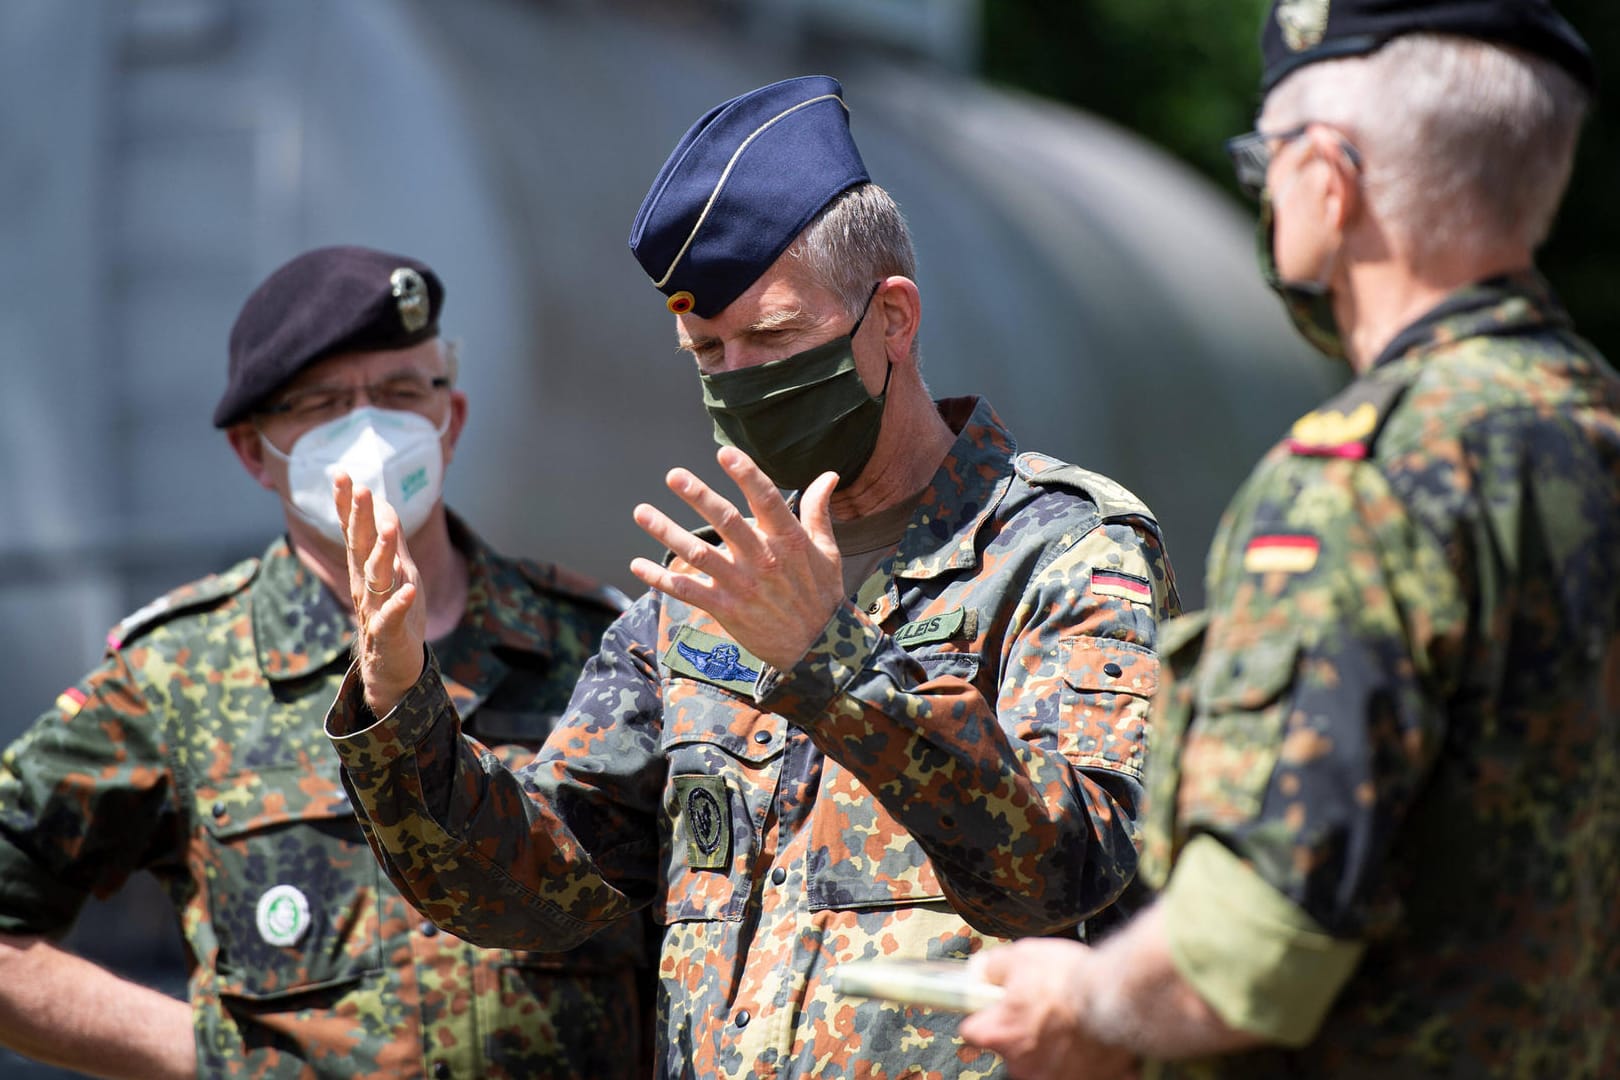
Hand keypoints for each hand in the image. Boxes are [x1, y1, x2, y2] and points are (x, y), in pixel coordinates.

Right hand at [334, 473, 425, 714]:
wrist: (390, 668)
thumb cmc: (394, 615)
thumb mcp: (397, 572)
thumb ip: (390, 540)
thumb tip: (385, 504)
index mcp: (365, 569)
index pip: (354, 531)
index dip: (348, 504)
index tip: (341, 474)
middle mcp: (365, 585)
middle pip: (360, 547)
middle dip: (359, 518)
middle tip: (359, 488)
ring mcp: (374, 609)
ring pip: (376, 577)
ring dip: (381, 552)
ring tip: (388, 527)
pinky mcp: (388, 634)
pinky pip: (392, 617)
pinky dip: (399, 604)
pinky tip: (409, 591)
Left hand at [629, 447, 844, 670]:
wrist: (817, 648)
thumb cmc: (821, 594)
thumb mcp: (827, 551)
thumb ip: (818, 511)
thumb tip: (829, 476)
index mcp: (789, 540)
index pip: (767, 500)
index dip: (746, 475)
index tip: (725, 453)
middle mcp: (763, 559)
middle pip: (727, 521)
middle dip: (699, 496)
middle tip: (674, 475)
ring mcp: (742, 585)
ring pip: (699, 554)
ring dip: (667, 532)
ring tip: (642, 512)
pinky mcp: (726, 608)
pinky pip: (687, 590)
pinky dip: (660, 578)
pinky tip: (638, 564)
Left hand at [960, 939, 1140, 1079]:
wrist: (1116, 996)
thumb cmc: (1070, 979)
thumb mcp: (1022, 956)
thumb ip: (994, 967)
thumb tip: (984, 970)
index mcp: (1001, 1032)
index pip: (972, 1031)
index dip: (983, 1016)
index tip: (993, 1008)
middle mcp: (1022, 1063)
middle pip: (1010, 1049)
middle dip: (1023, 1030)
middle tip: (1043, 1008)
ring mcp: (1052, 1077)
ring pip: (1043, 1061)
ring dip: (1053, 1044)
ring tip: (1071, 1020)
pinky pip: (1078, 1071)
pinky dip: (1083, 1058)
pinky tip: (1090, 1038)